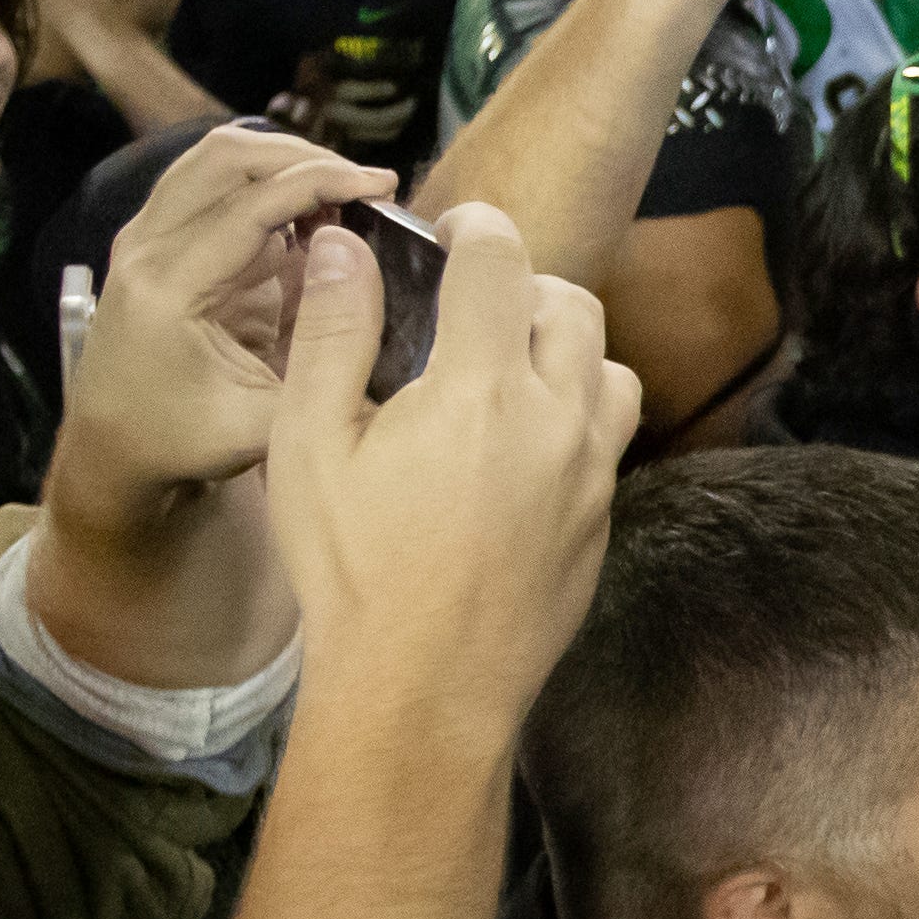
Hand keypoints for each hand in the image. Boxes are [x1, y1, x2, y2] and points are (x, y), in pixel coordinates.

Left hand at [54, 130, 391, 501]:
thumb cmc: (180, 440)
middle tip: (366, 183)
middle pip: (225, 156)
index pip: (250, 204)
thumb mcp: (264, 425)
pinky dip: (265, 183)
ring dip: (283, 162)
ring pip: (215, 159)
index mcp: (167, 288)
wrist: (111, 446)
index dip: (322, 182)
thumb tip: (396, 328)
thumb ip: (325, 373)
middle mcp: (144, 248)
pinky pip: (212, 184)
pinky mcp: (157, 239)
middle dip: (305, 157)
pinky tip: (311, 215)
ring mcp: (144, 237)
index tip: (382, 186)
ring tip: (342, 192)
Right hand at [267, 203, 639, 725]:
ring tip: (505, 374)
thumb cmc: (353, 574)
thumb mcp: (309, 447)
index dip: (474, 226)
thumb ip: (331, 335)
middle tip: (470, 309)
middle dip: (525, 287)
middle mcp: (556, 417)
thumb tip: (345, 250)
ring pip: (610, 368)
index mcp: (481, 387)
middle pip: (573, 304)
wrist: (424, 692)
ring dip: (566, 351)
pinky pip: (609, 438)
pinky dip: (577, 416)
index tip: (450, 230)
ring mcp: (591, 472)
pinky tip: (520, 448)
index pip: (501, 258)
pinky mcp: (602, 519)